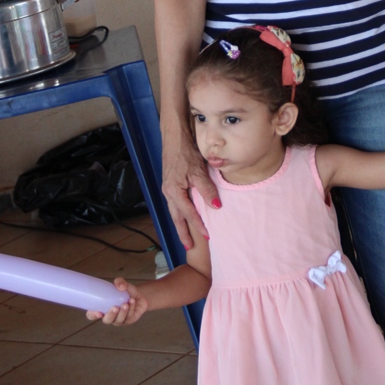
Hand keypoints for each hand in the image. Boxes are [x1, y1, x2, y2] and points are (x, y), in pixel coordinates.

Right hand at [86, 278, 147, 325]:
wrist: (139, 294)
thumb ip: (119, 281)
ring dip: (122, 312)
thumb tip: (120, 286)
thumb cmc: (126, 290)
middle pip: (106, 320)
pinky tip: (132, 301)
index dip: (92, 315)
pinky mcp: (128, 320)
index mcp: (102, 308)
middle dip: (110, 315)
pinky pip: (128, 317)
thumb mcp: (121, 283)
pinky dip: (131, 309)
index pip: (92, 315)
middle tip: (115, 307)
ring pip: (118, 320)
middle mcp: (109, 316)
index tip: (98, 312)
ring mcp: (119, 320)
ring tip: (126, 303)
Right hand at [161, 127, 219, 248]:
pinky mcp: (170, 183)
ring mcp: (168, 188)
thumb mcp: (198, 171)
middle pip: (177, 217)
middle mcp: (168, 192)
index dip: (198, 225)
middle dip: (182, 232)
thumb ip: (207, 190)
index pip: (189, 214)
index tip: (207, 236)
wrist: (174, 138)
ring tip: (185, 235)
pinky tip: (184, 214)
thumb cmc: (186, 152)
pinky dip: (179, 212)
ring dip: (180, 224)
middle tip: (188, 246)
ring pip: (174, 211)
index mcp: (174, 191)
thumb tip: (216, 207)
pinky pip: (174, 203)